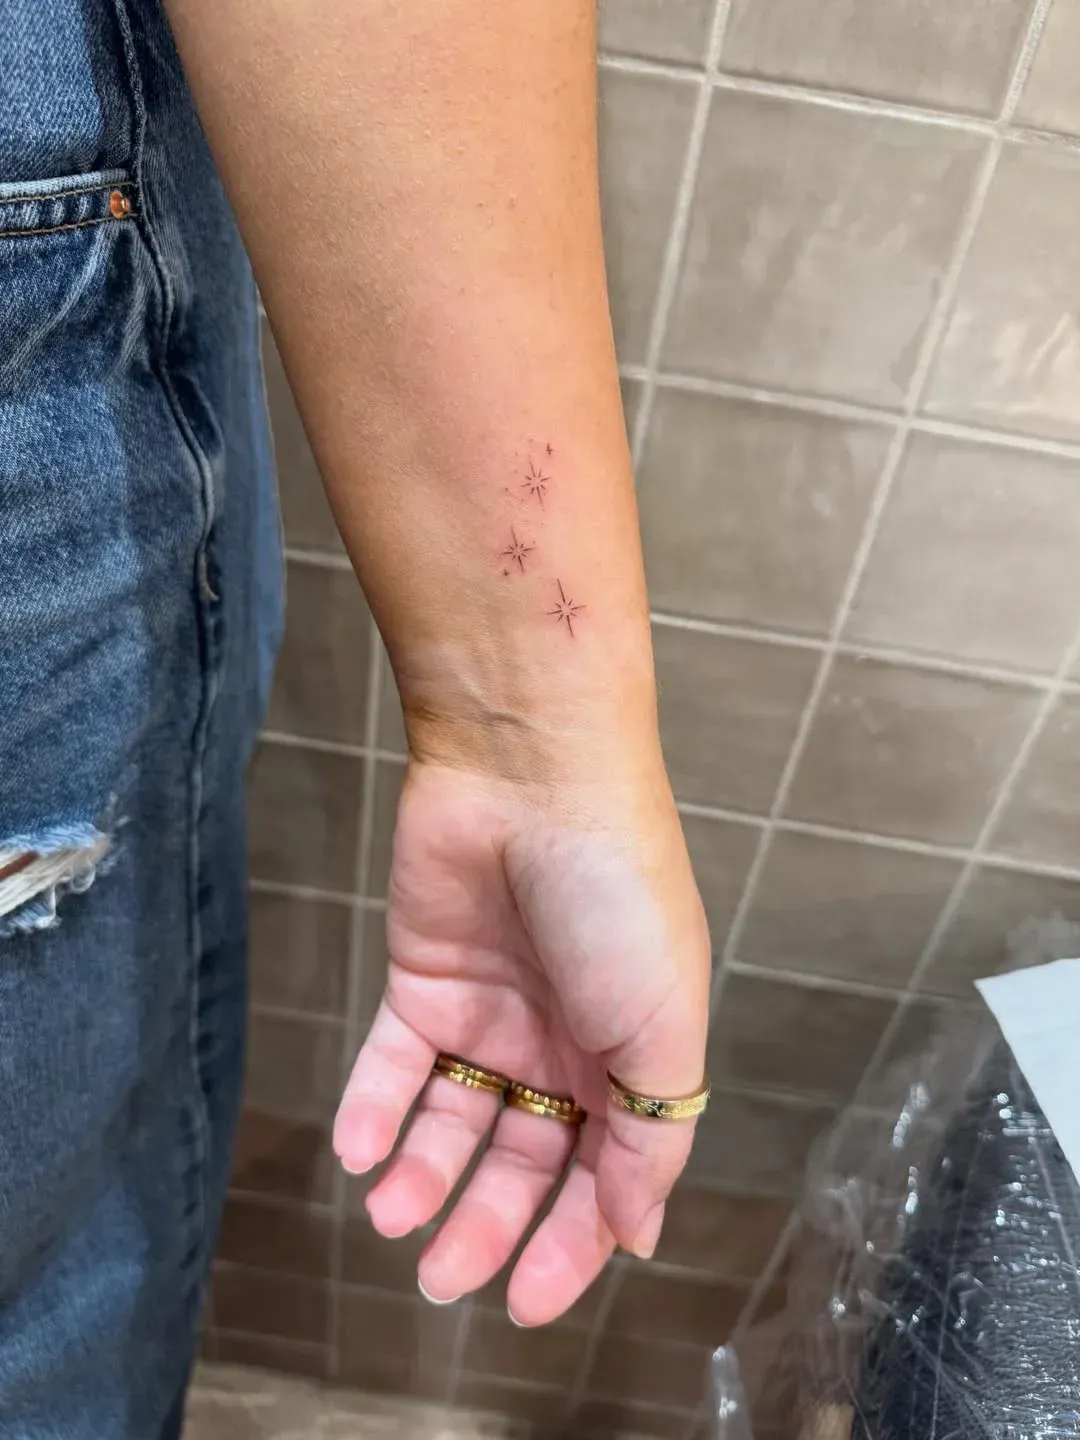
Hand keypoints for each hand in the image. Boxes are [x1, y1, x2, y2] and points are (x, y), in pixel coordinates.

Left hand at [332, 755, 710, 1325]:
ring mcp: (490, 1012)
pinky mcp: (424, 979)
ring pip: (452, 1121)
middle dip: (486, 1225)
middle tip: (442, 1280)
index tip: (525, 1304)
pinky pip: (393, 1062)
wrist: (532, 777)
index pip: (603, 1178)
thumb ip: (650, 1139)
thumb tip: (639, 1234)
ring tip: (392, 1215)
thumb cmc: (618, 895)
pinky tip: (360, 1152)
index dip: (571, 1246)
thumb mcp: (663, 1028)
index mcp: (631, 1058)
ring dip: (423, 1177)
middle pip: (522, 1160)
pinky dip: (373, 1110)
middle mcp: (562, 1043)